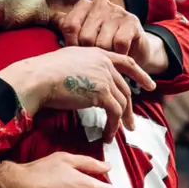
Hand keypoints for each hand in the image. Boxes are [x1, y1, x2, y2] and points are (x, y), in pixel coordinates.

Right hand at [1, 46, 153, 140]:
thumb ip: (82, 67)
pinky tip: (108, 135)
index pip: (125, 62)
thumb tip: (85, 81)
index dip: (140, 74)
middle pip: (125, 87)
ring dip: (122, 120)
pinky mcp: (102, 93)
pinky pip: (114, 112)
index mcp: (96, 53)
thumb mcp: (67, 61)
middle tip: (131, 122)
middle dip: (130, 107)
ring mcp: (105, 77)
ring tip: (120, 132)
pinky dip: (113, 126)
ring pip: (122, 101)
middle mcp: (104, 63)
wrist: (37, 78)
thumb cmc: (43, 73)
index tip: (150, 84)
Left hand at [55, 0, 167, 74]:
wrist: (135, 50)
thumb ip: (66, 33)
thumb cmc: (103, 45)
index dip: (71, 44)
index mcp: (84, 5)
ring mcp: (117, 11)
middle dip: (90, 53)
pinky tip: (119, 56)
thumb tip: (45, 37)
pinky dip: (118, 54)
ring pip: (102, 42)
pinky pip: (119, 43)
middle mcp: (100, 4)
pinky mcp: (132, 21)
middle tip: (96, 59)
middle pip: (85, 36)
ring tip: (109, 57)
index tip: (76, 55)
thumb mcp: (83, 37)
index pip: (69, 25)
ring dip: (106, 56)